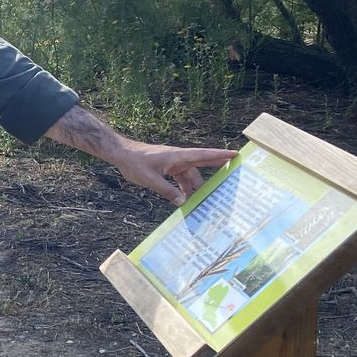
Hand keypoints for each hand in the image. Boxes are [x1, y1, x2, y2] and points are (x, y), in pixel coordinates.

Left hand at [112, 142, 238, 205]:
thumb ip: (167, 191)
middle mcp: (178, 159)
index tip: (235, 154)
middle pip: (201, 166)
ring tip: (203, 202)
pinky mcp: (167, 169)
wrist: (122, 154)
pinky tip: (186, 200)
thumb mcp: (151, 179)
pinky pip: (180, 179)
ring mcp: (173, 164)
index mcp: (178, 156)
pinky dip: (184, 188)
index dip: (220, 155)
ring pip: (189, 177)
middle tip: (232, 177)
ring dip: (194, 188)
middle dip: (216, 170)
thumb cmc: (135, 162)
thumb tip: (183, 202)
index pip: (203, 155)